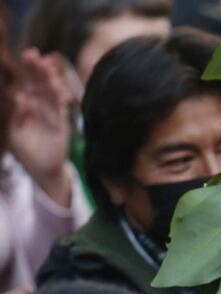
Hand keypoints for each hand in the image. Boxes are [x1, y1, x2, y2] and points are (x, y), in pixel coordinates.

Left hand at [8, 49, 75, 206]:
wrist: (42, 170)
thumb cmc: (27, 151)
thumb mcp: (16, 132)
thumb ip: (18, 115)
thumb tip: (21, 96)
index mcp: (30, 105)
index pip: (31, 82)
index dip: (31, 69)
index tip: (29, 54)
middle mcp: (42, 107)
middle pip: (42, 84)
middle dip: (39, 69)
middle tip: (35, 55)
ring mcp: (53, 115)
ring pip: (53, 93)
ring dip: (50, 80)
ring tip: (46, 68)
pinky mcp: (62, 125)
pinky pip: (61, 109)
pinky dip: (60, 98)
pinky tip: (57, 88)